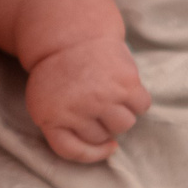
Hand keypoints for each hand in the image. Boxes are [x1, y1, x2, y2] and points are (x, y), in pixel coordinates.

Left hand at [24, 36, 150, 162]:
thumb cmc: (59, 74)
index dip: (93, 153)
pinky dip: (138, 100)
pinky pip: (142, 106)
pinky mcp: (125, 82)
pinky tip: (126, 87)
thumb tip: (107, 146)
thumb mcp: (45, 102)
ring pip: (124, 124)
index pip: (73, 151)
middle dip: (103, 124)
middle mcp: (76, 109)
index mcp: (50, 116)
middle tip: (98, 102)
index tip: (107, 147)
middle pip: (103, 137)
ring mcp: (101, 96)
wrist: (71, 34)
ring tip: (111, 94)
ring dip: (121, 113)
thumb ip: (64, 128)